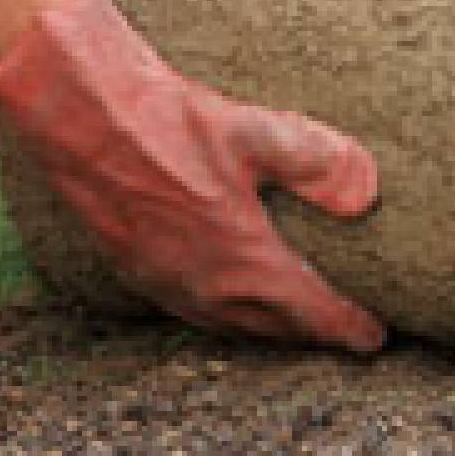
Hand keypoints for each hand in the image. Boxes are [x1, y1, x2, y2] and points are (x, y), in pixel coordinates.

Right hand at [0, 0, 384, 352]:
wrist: (79, 118)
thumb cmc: (167, 122)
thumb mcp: (256, 131)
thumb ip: (319, 162)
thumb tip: (367, 193)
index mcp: (243, 262)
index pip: (310, 312)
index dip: (348, 328)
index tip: (375, 337)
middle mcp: (205, 287)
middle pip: (273, 328)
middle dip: (312, 334)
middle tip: (343, 333)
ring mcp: (166, 284)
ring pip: (230, 325)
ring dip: (268, 329)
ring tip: (294, 323)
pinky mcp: (134, 270)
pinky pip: (193, 311)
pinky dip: (225, 315)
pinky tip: (228, 297)